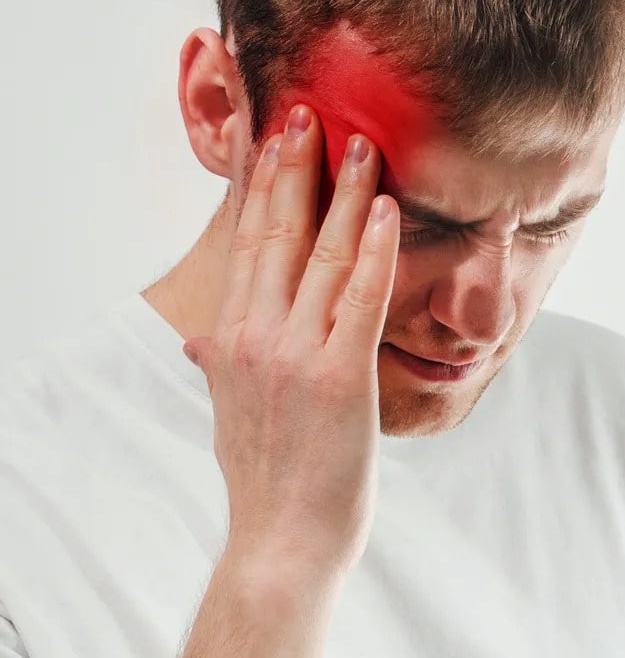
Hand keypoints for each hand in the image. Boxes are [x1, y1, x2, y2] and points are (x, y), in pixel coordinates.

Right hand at [183, 104, 399, 572]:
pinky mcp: (339, 376)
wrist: (282, 544)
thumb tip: (205, 347)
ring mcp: (294, 354)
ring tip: (360, 144)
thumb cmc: (267, 483)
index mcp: (229, 342)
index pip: (245, 246)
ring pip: (319, 254)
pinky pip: (358, 297)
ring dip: (343, 193)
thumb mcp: (229, 417)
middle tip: (308, 113)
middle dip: (294, 168)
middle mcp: (253, 337)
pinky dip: (372, 249)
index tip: (267, 140)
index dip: (258, 187)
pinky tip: (385, 210)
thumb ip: (221, 371)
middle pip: (275, 234)